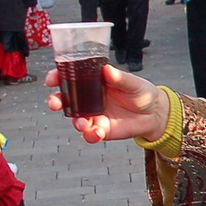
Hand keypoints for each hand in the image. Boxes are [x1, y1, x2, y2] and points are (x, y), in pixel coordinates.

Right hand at [46, 62, 168, 143]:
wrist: (154, 114)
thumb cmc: (142, 93)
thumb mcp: (133, 83)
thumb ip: (120, 78)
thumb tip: (108, 70)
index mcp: (94, 82)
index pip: (71, 78)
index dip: (58, 78)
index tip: (51, 79)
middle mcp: (90, 99)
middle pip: (66, 100)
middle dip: (56, 101)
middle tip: (54, 103)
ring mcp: (94, 115)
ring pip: (75, 119)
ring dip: (74, 121)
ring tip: (82, 123)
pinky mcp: (101, 130)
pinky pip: (90, 135)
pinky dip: (90, 135)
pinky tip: (97, 133)